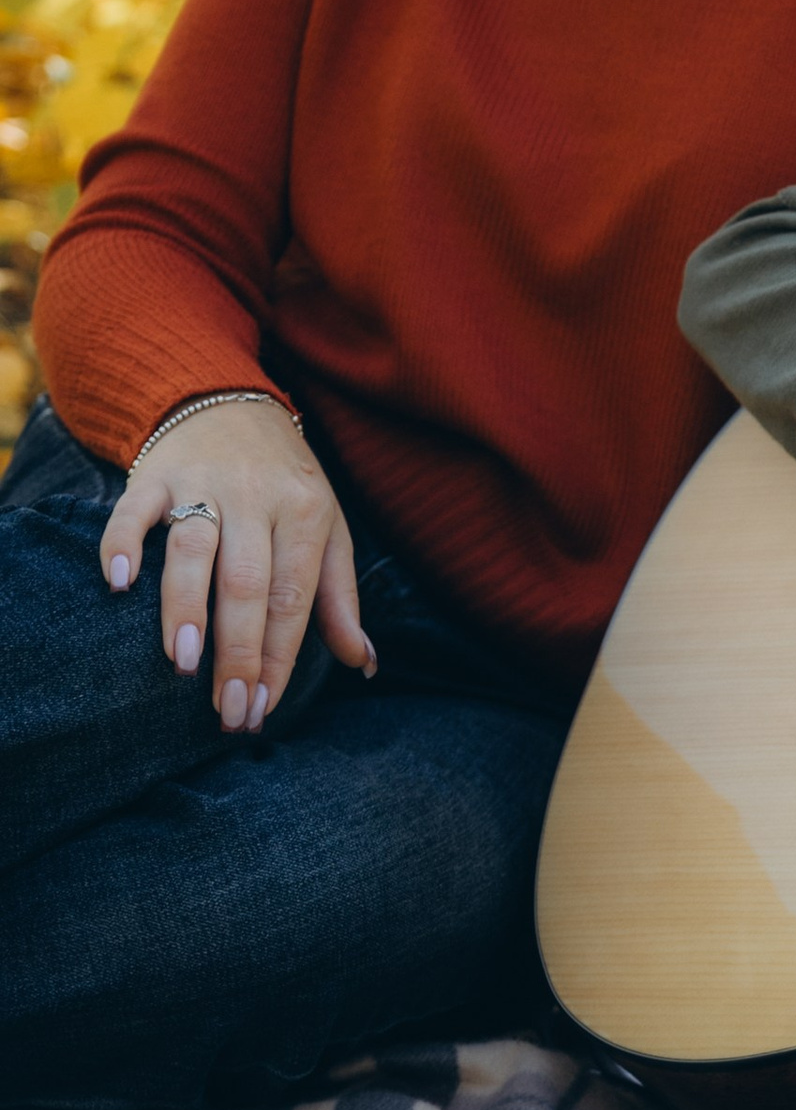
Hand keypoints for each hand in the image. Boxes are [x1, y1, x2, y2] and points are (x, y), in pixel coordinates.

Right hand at [101, 399, 373, 730]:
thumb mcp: (326, 529)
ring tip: (182, 662)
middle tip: (226, 709)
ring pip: (195, 548)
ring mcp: (205, 482)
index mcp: (307, 514)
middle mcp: (259, 498)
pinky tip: (118, 584)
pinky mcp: (156, 473)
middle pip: (248, 582)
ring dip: (186, 606)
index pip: (293, 598)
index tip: (261, 709)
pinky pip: (135, 509)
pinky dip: (123, 543)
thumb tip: (363, 664)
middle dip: (238, 651)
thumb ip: (340, 598)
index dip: (279, 658)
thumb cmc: (283, 482)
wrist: (227, 400)